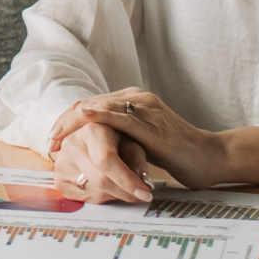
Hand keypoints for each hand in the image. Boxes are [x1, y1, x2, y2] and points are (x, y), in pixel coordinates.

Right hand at [44, 99, 155, 202]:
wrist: (89, 138)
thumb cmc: (114, 138)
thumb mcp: (131, 143)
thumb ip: (138, 162)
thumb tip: (144, 184)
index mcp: (91, 130)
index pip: (106, 160)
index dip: (127, 179)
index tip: (145, 192)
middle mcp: (71, 145)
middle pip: (101, 180)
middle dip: (126, 192)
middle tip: (142, 195)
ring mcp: (62, 164)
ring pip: (96, 192)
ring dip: (116, 194)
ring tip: (123, 184)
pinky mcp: (59, 181)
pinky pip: (86, 198)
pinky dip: (103, 196)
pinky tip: (108, 186)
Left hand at [53, 88, 258, 193]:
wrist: (211, 158)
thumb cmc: (179, 155)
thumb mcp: (143, 144)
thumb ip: (124, 140)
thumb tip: (98, 151)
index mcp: (135, 102)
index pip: (93, 106)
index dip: (69, 121)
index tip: (52, 138)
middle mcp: (139, 99)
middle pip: (92, 105)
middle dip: (66, 123)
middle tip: (47, 141)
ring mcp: (147, 109)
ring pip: (102, 108)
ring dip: (74, 121)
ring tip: (55, 135)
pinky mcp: (153, 124)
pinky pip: (122, 117)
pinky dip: (100, 114)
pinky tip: (82, 114)